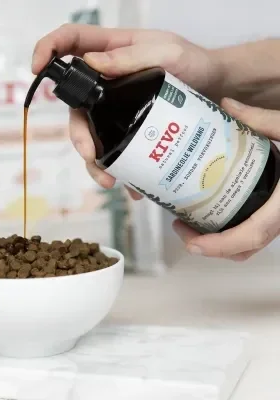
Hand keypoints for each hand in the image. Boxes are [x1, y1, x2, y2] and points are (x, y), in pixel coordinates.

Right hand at [32, 24, 223, 198]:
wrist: (216, 88)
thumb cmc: (194, 63)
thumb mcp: (167, 52)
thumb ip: (131, 56)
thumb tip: (92, 63)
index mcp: (110, 52)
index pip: (69, 43)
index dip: (47, 51)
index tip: (36, 69)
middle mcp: (106, 81)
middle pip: (76, 108)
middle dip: (79, 136)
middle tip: (90, 156)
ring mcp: (116, 107)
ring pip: (92, 136)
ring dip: (96, 163)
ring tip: (113, 182)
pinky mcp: (129, 128)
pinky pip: (115, 150)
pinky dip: (121, 171)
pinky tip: (133, 187)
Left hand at [174, 97, 279, 260]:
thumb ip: (261, 119)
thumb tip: (225, 104)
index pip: (254, 234)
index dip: (221, 245)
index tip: (192, 245)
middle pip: (245, 248)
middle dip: (209, 246)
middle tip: (180, 225)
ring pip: (249, 244)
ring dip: (217, 242)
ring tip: (188, 221)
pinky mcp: (277, 215)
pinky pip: (253, 233)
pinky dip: (230, 233)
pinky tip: (210, 211)